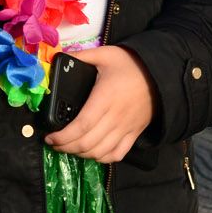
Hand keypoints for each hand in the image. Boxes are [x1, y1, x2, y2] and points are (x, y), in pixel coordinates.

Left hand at [45, 45, 155, 163]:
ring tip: (69, 148)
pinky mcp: (134, 135)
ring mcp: (126, 129)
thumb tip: (60, 56)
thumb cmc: (130, 65)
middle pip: (88, 143)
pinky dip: (102, 158)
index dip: (64, 136)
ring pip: (100, 152)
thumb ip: (81, 55)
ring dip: (81, 154)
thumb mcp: (105, 54)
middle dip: (66, 147)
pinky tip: (92, 153)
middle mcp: (115, 118)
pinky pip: (117, 154)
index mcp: (105, 98)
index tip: (50, 137)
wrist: (161, 75)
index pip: (82, 126)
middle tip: (54, 144)